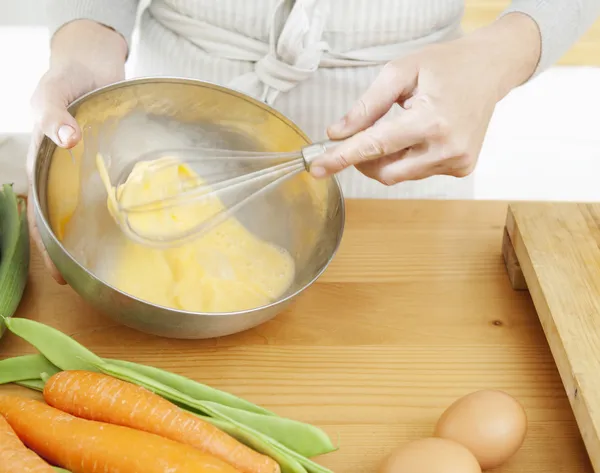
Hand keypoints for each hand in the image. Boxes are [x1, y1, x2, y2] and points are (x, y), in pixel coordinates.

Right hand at [27, 20, 127, 283]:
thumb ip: (54, 113)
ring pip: (93, 212)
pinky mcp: (114, 165)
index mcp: (44, 168)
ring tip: (117, 266)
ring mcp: (91, 173)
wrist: (93, 62)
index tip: (58, 278)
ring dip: (102, 237)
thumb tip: (66, 139)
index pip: (41, 217)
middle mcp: (66, 176)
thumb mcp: (52, 91)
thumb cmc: (66, 78)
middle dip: (76, 254)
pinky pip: (118, 191)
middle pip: (68, 223)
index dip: (47, 249)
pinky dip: (124, 209)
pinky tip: (140, 226)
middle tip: (92, 283)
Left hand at [310, 13, 540, 184]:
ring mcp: (457, 162)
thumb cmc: (446, 65)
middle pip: (385, 172)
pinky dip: (408, 159)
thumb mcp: (400, 73)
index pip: (375, 146)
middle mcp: (446, 148)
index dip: (342, 158)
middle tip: (360, 136)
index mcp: (431, 120)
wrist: (490, 69)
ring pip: (401, 175)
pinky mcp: (461, 168)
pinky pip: (418, 173)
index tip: (317, 168)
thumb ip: (366, 106)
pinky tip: (420, 135)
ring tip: (402, 125)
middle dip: (364, 160)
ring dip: (388, 158)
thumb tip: (338, 133)